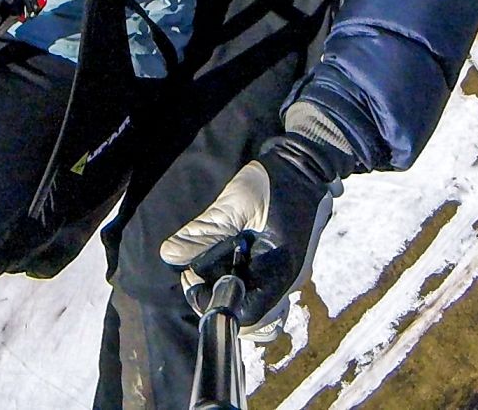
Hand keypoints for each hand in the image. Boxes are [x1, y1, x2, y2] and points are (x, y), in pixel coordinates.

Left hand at [159, 131, 348, 330]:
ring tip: (209, 260)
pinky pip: (258, 284)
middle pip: (249, 313)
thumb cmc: (275, 182)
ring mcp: (288, 274)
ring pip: (252, 300)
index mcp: (281, 272)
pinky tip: (225, 254)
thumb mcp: (237, 203)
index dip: (213, 304)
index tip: (192, 277)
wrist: (306, 162)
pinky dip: (237, 276)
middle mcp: (288, 282)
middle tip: (195, 270)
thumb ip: (206, 231)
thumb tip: (171, 255)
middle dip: (217, 297)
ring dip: (226, 287)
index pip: (247, 315)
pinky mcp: (283, 263)